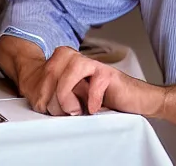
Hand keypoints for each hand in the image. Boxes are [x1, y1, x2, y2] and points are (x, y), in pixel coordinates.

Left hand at [19, 46, 149, 116]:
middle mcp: (81, 63)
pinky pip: (98, 79)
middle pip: (55, 65)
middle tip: (63, 112)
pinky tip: (93, 109)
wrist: (134, 101)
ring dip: (68, 91)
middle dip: (53, 94)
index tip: (47, 109)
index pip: (46, 68)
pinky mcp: (111, 76)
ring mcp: (96, 67)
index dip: (41, 90)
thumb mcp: (75, 102)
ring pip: (75, 64)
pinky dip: (93, 96)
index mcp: (69, 67)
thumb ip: (59, 98)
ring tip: (76, 110)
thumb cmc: (104, 103)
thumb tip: (41, 104)